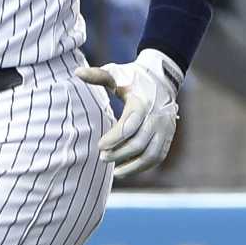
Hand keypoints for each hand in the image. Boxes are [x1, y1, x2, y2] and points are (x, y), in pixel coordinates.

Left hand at [77, 49, 181, 179]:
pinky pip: (158, 156)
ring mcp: (165, 128)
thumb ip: (97, 75)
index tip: (99, 146)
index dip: (114, 138)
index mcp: (142, 103)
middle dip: (119, 153)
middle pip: (139, 143)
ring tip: (115, 172)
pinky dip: (144, 166)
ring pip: (151, 154)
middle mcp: (157, 117)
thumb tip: (77, 73)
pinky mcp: (168, 135)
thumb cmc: (133, 77)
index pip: (129, 125)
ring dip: (133, 166)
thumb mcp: (116, 73)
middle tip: (102, 157)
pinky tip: (127, 169)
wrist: (162, 78)